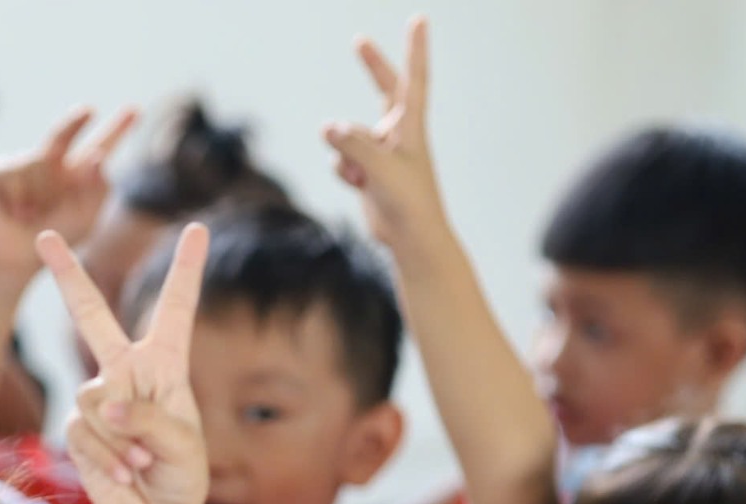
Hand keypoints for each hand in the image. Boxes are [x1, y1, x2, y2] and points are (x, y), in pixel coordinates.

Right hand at [0, 107, 136, 279]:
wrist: (12, 261)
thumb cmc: (52, 241)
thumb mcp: (85, 218)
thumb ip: (99, 190)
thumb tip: (98, 156)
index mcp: (76, 176)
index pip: (100, 147)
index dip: (117, 129)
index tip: (135, 110)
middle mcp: (50, 165)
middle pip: (64, 134)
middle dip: (75, 122)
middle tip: (88, 111)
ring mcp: (22, 165)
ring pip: (41, 164)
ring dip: (41, 194)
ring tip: (31, 216)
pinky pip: (18, 173)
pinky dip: (21, 197)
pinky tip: (16, 214)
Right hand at [41, 221, 208, 503]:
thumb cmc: (179, 477)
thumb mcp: (184, 447)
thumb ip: (149, 419)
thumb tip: (104, 405)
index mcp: (166, 364)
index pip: (174, 309)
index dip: (185, 269)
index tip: (197, 229)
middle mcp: (126, 371)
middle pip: (91, 315)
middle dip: (67, 275)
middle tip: (45, 236)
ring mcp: (98, 399)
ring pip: (93, 401)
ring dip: (121, 442)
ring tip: (142, 467)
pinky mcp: (78, 429)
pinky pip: (84, 433)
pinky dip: (108, 461)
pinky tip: (125, 477)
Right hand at [323, 16, 447, 248]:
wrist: (410, 239)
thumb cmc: (408, 202)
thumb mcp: (379, 169)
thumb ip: (352, 144)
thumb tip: (326, 127)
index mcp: (412, 126)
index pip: (413, 78)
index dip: (414, 49)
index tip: (419, 20)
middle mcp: (397, 133)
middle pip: (384, 89)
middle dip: (372, 66)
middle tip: (359, 41)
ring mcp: (381, 152)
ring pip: (348, 136)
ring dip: (345, 152)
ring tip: (359, 173)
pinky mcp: (367, 171)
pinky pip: (341, 159)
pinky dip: (342, 171)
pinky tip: (356, 185)